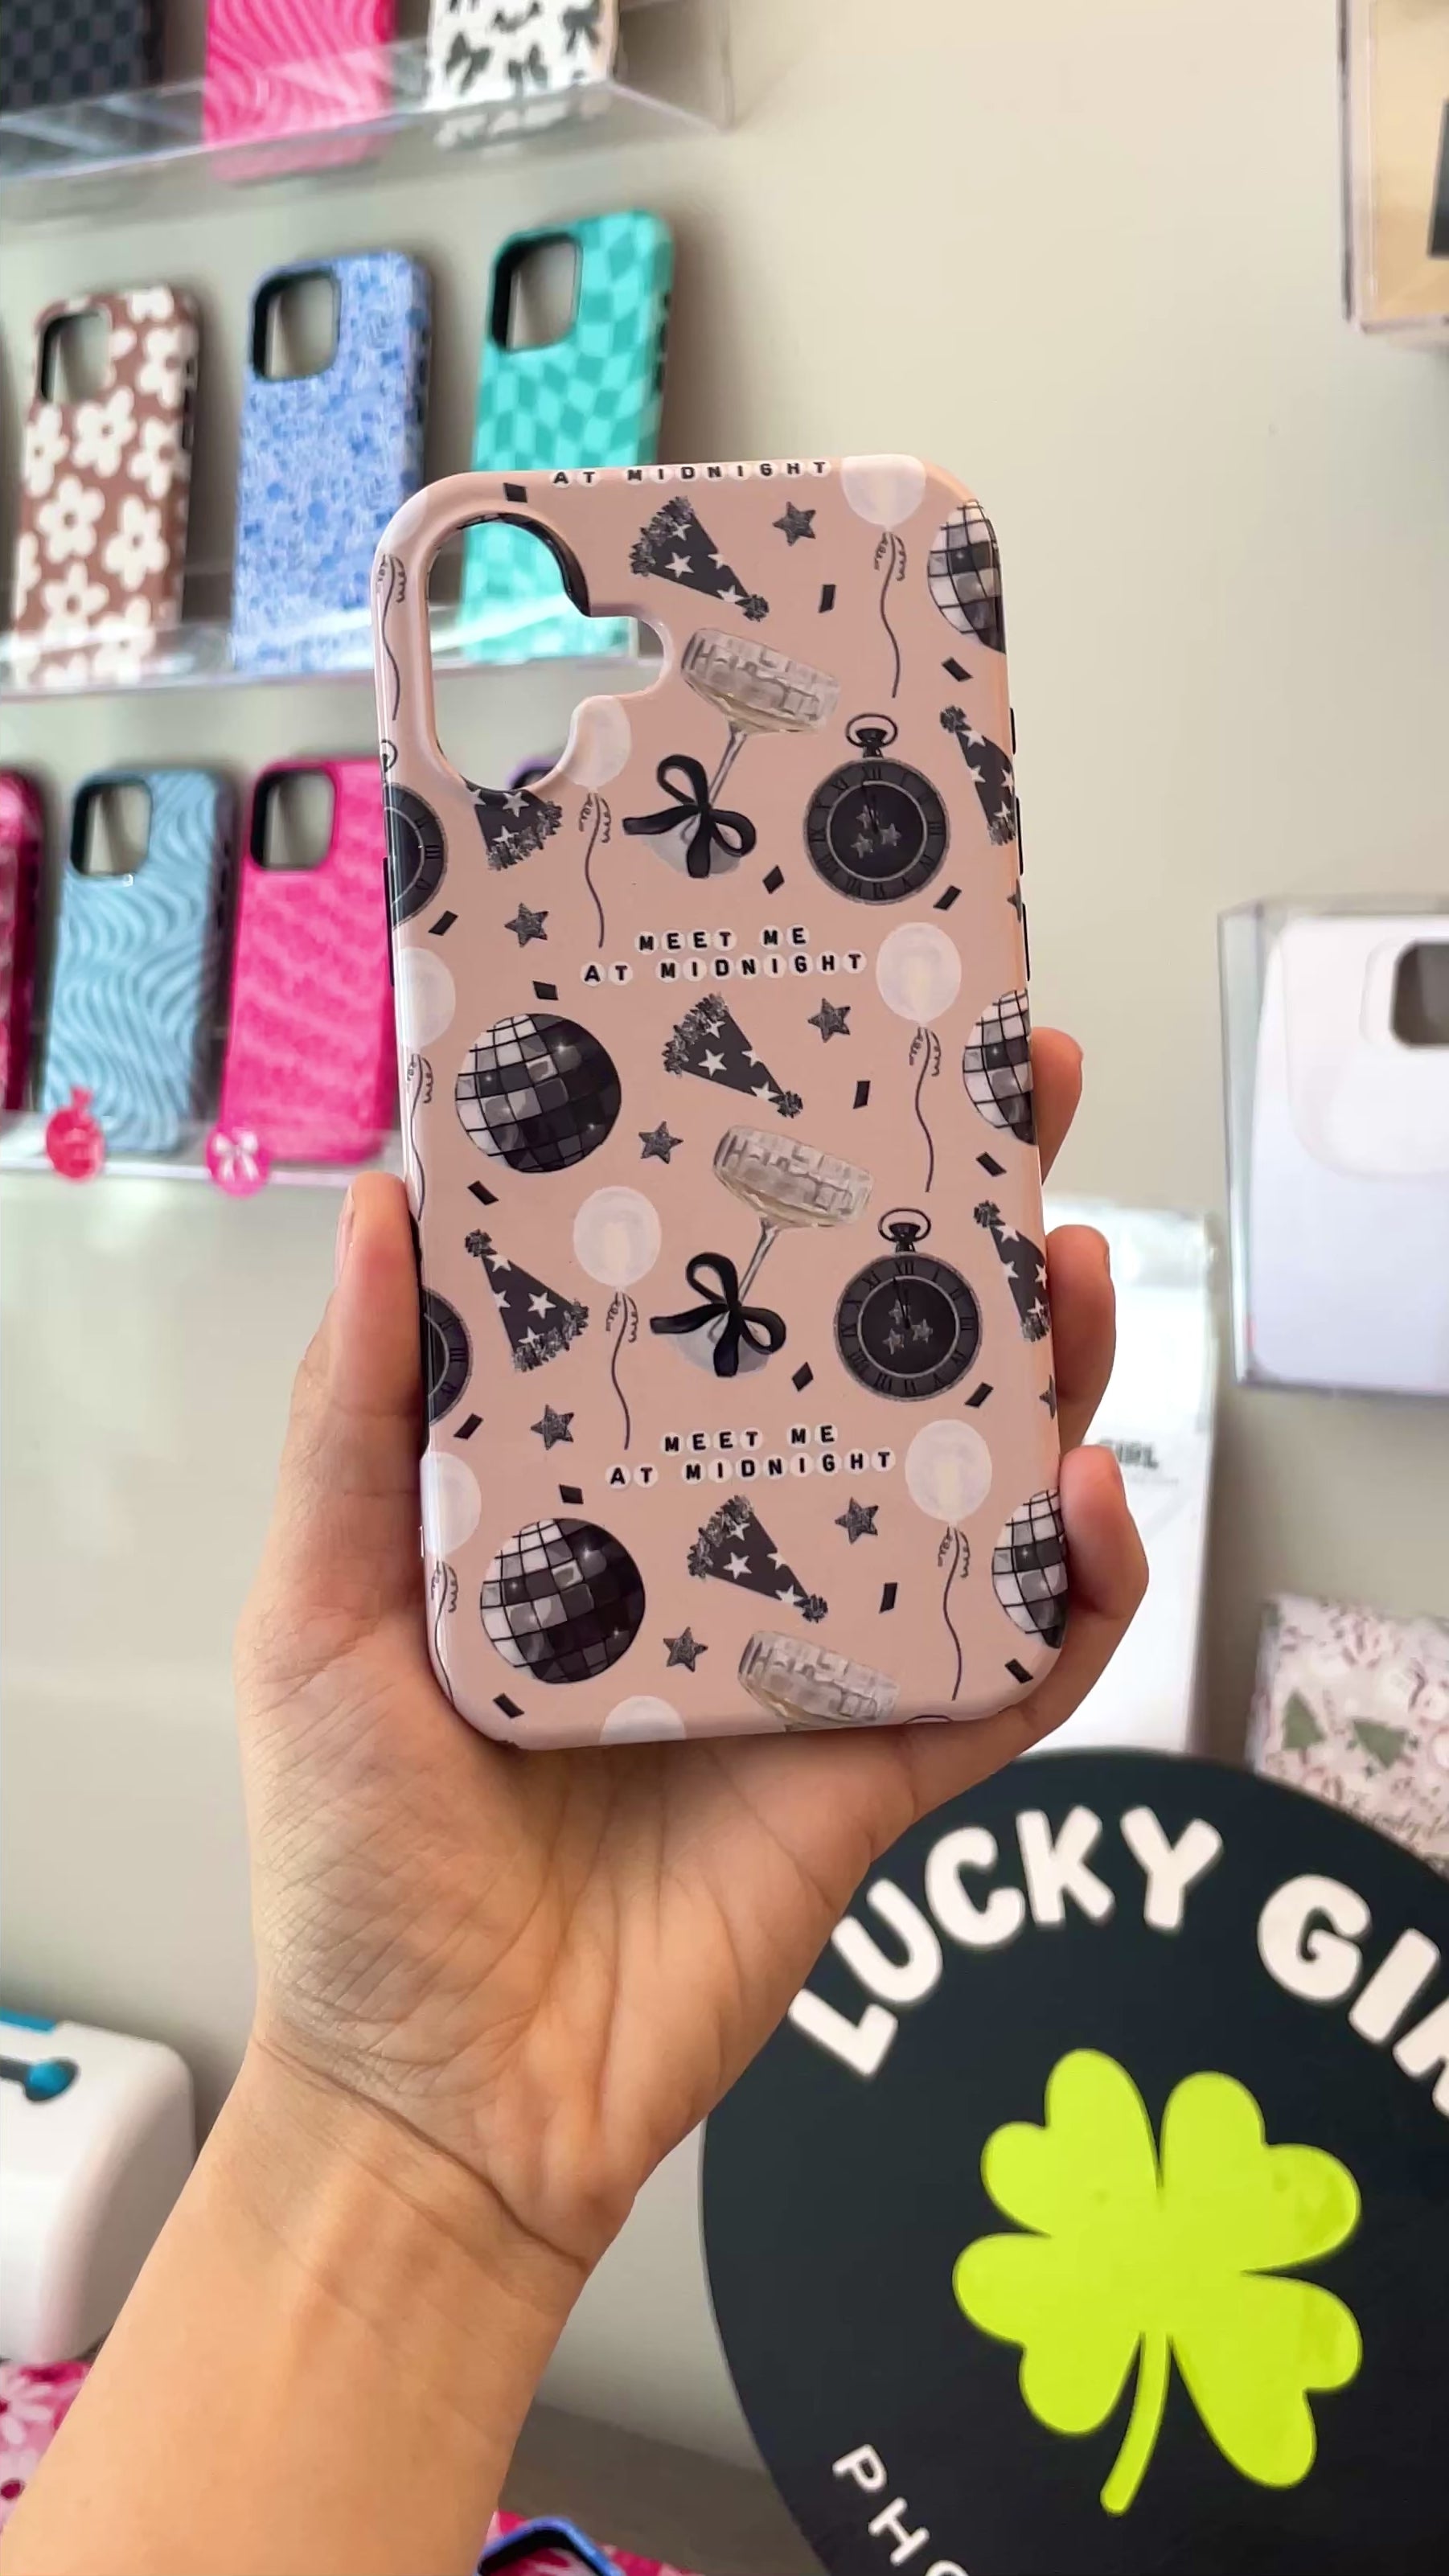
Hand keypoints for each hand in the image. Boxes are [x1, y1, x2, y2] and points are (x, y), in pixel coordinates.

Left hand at [236, 1031, 1145, 2278]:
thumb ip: (357, 1423)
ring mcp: (822, 1647)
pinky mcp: (890, 1765)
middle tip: (1014, 1099)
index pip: (711, 1291)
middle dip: (956, 1226)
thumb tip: (371, 1202)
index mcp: (600, 1483)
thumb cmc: (360, 1858)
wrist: (447, 2098)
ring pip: (972, 1484)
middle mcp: (726, 1539)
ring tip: (1069, 1276)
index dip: (775, 1166)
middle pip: (871, 1356)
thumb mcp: (321, 1612)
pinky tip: (1085, 1502)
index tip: (820, 1040)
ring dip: (1045, 1371)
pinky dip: (1079, 1589)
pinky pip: (1020, 1666)